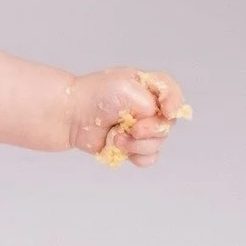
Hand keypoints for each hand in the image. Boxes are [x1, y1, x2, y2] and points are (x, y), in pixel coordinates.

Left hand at [63, 68, 187, 168]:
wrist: (71, 115)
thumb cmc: (95, 96)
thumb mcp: (127, 88)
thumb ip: (150, 103)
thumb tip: (156, 120)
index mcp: (146, 87)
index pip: (171, 91)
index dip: (175, 102)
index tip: (166, 111)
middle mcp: (146, 107)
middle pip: (168, 124)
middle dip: (151, 129)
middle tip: (133, 128)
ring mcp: (140, 128)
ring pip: (158, 143)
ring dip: (138, 144)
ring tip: (116, 137)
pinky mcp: (131, 146)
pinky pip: (148, 158)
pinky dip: (137, 156)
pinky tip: (121, 149)